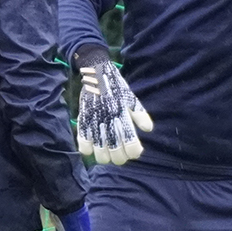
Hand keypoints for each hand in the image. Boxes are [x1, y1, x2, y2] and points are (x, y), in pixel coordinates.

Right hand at [74, 46, 153, 164]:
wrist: (96, 72)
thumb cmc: (117, 87)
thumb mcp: (131, 98)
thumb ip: (140, 115)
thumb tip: (148, 130)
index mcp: (124, 115)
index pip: (131, 144)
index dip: (134, 152)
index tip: (135, 151)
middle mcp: (110, 121)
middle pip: (116, 153)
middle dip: (120, 158)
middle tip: (121, 156)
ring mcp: (95, 122)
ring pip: (100, 152)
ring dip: (105, 157)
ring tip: (107, 155)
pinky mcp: (83, 120)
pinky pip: (83, 143)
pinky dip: (87, 150)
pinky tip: (92, 148)